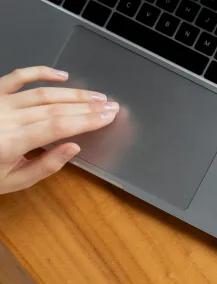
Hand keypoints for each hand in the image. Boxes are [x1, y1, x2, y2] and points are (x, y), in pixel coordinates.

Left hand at [0, 67, 118, 194]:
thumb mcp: (13, 182)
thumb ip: (46, 166)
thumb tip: (73, 147)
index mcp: (12, 143)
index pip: (58, 127)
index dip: (87, 120)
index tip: (108, 117)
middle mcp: (6, 119)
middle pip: (55, 109)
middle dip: (87, 106)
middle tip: (111, 105)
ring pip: (42, 93)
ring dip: (73, 93)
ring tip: (97, 95)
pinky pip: (17, 77)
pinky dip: (40, 72)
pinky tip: (62, 75)